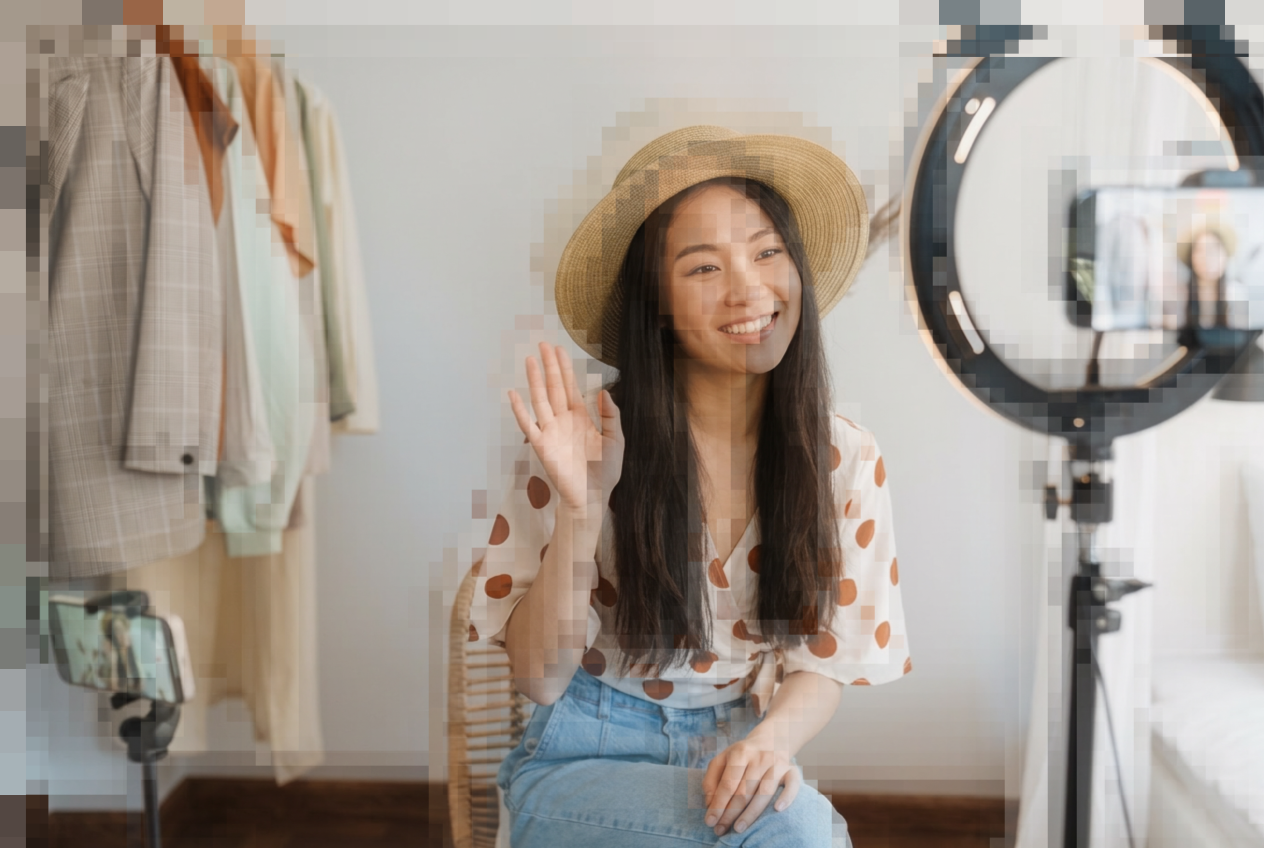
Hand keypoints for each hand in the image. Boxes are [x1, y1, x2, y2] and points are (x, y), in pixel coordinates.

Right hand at [508, 342, 624, 515]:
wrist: (594, 497)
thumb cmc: (606, 471)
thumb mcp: (616, 440)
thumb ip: (611, 415)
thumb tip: (604, 391)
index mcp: (582, 418)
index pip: (571, 386)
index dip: (565, 368)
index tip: (560, 350)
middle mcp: (564, 421)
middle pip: (554, 387)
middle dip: (549, 366)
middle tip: (543, 345)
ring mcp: (552, 432)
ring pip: (541, 400)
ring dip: (535, 380)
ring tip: (530, 360)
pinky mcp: (543, 446)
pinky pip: (528, 425)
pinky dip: (520, 410)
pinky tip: (514, 394)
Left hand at [702, 731, 801, 835]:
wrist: (771, 739)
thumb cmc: (742, 756)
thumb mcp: (721, 760)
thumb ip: (710, 780)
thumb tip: (709, 804)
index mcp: (740, 753)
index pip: (728, 783)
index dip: (718, 804)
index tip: (710, 821)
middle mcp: (760, 757)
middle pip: (744, 791)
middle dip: (730, 813)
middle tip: (721, 829)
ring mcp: (778, 763)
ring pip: (764, 792)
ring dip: (751, 813)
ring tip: (739, 828)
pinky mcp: (792, 770)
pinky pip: (793, 785)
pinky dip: (787, 797)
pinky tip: (777, 809)